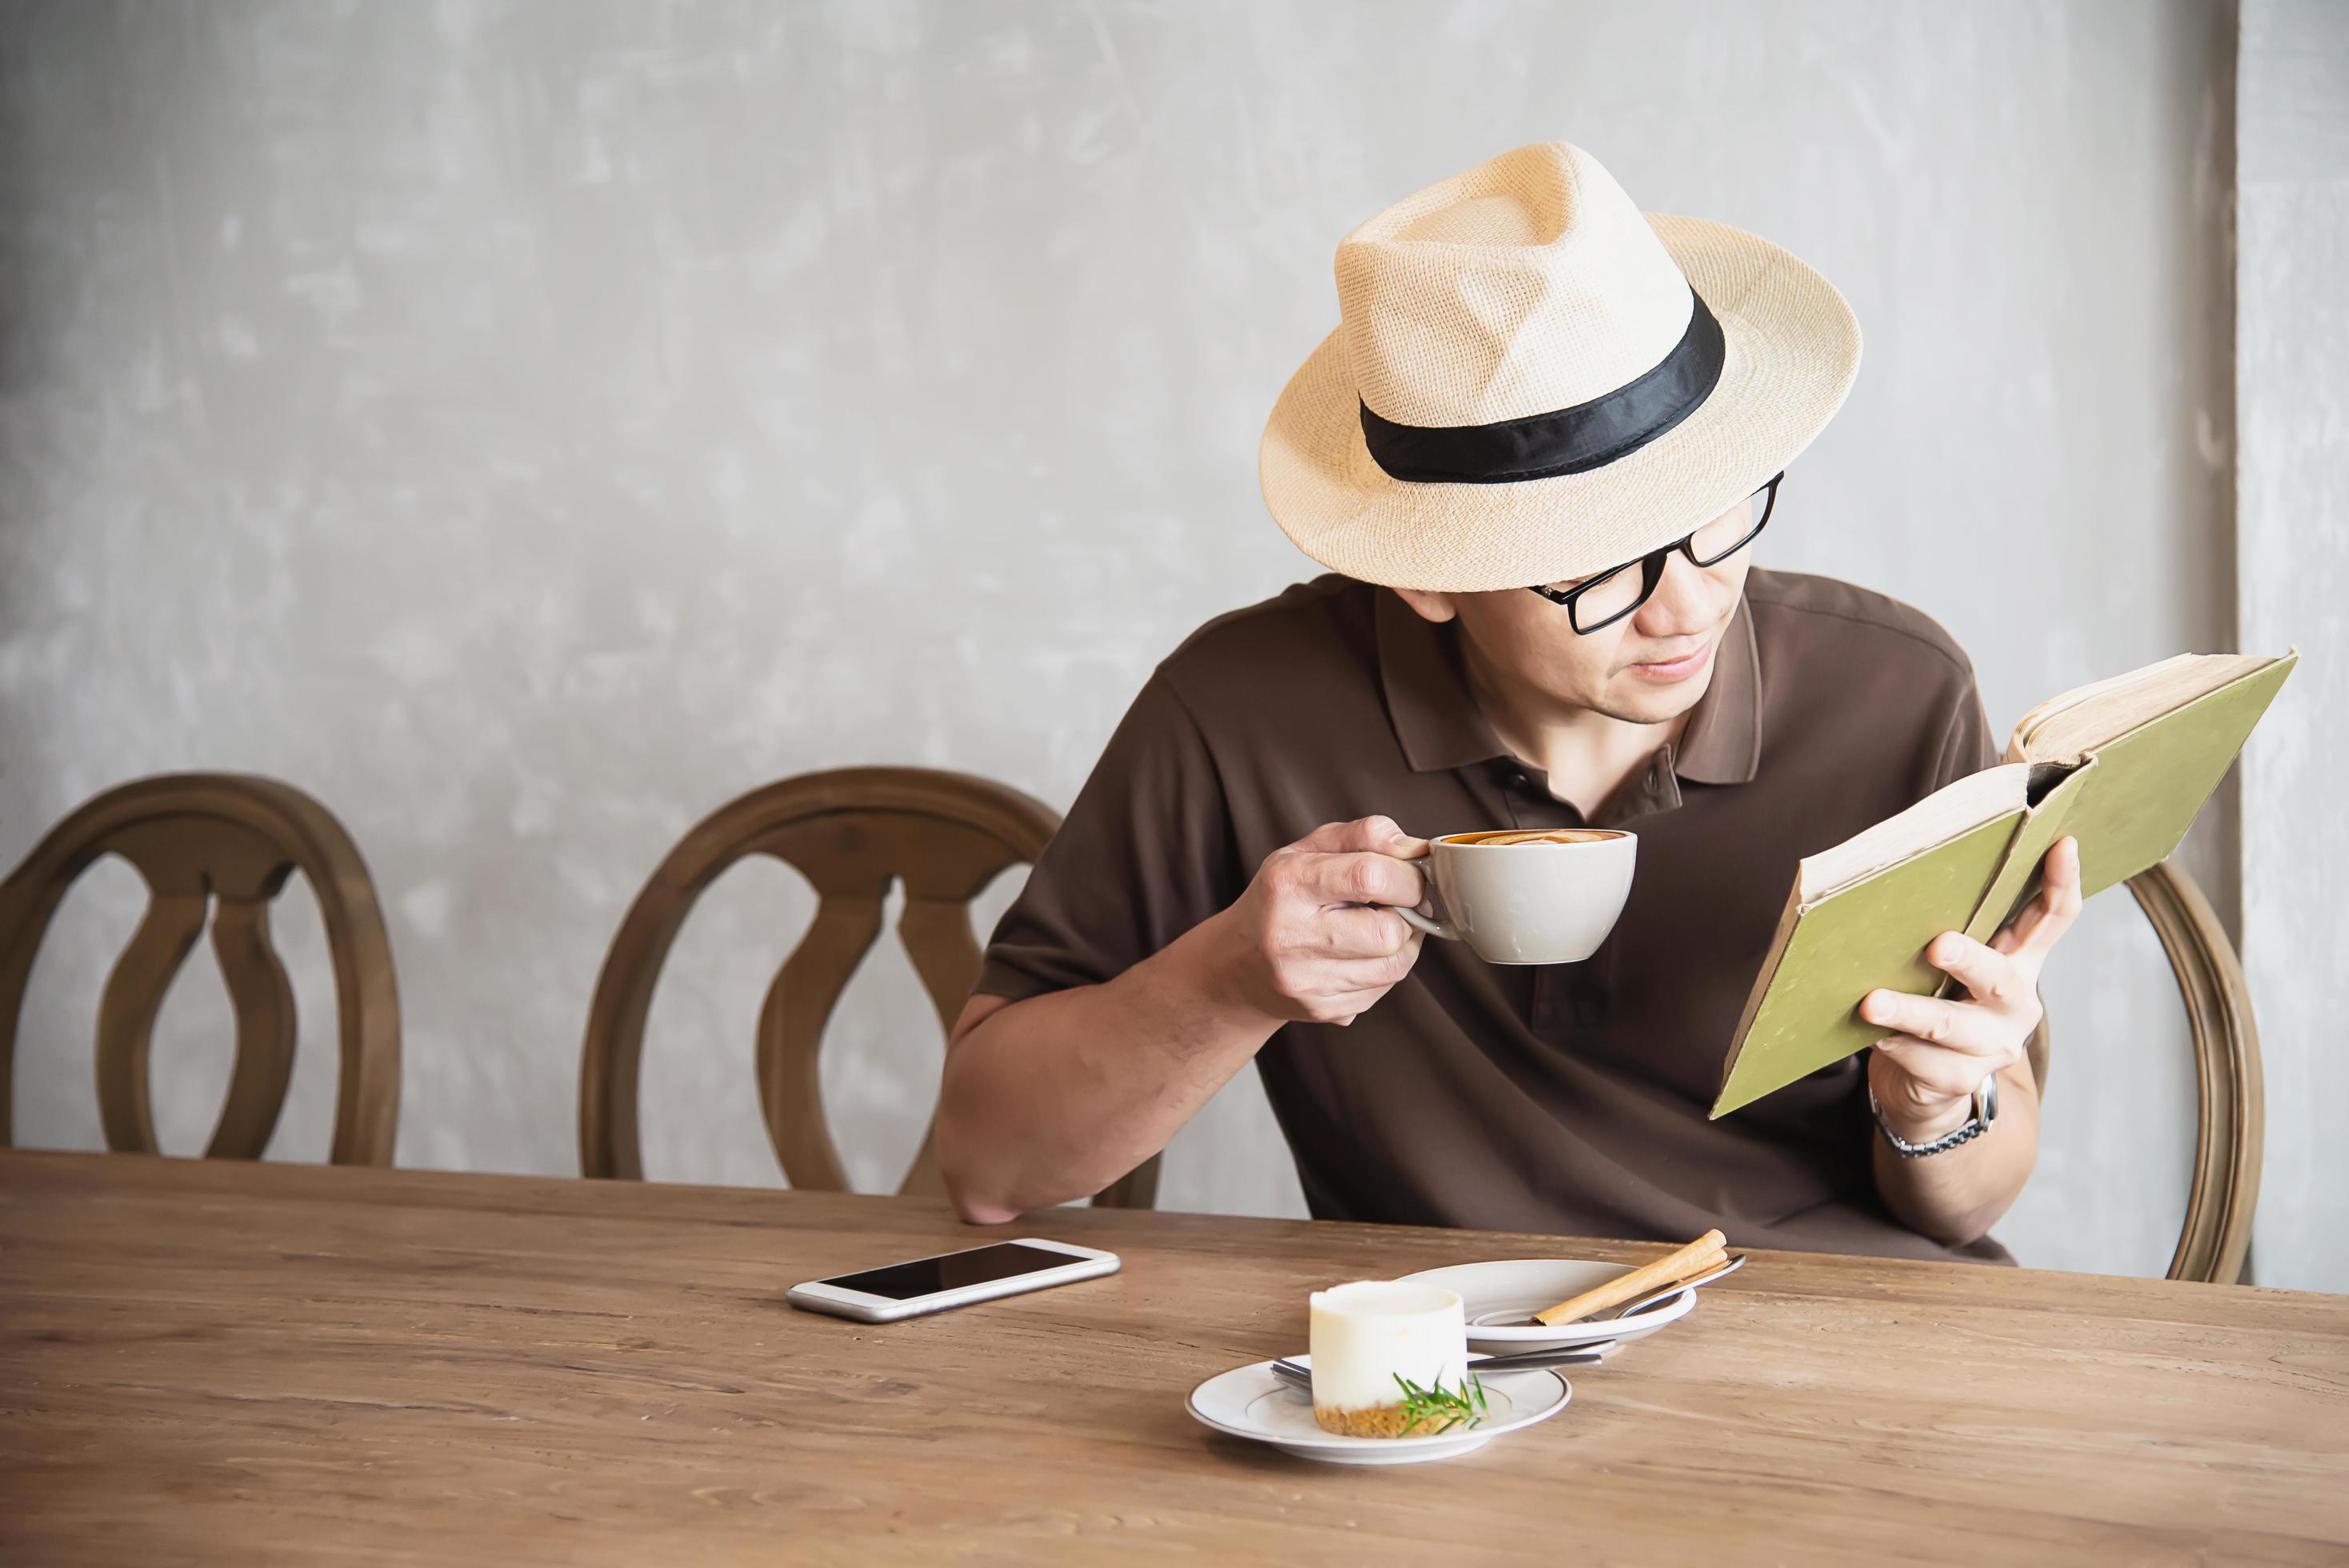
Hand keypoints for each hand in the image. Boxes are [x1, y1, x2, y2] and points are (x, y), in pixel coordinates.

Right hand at [1206, 815, 1430, 1026]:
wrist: (1236, 966)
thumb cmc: (1280, 897)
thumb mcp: (1307, 850)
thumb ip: (1363, 834)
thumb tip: (1414, 849)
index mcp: (1287, 883)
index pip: (1369, 876)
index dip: (1407, 877)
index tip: (1411, 877)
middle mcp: (1290, 936)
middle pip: (1388, 932)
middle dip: (1406, 915)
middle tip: (1394, 905)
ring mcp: (1305, 980)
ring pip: (1394, 965)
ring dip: (1403, 943)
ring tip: (1380, 927)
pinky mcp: (1322, 1009)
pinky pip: (1383, 989)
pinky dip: (1385, 969)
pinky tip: (1362, 954)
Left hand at [1861, 836, 2082, 1141]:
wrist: (1924, 1085)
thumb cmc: (1934, 1003)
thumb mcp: (1948, 967)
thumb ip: (1947, 928)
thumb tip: (1903, 879)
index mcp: (2018, 963)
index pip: (2053, 918)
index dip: (2061, 882)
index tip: (2062, 843)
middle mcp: (2015, 1004)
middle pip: (1999, 977)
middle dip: (1969, 961)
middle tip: (1938, 945)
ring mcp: (1992, 1045)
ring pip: (1950, 1026)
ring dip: (1910, 1012)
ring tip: (1873, 1003)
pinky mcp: (1960, 1078)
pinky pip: (1925, 1062)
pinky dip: (1896, 1046)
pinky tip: (1875, 1037)